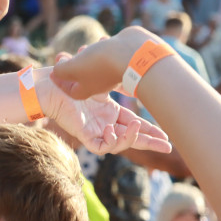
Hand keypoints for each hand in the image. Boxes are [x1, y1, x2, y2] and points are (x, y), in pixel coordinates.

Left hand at [36, 66, 170, 154]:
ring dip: (129, 137)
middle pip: (131, 138)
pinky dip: (110, 142)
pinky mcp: (83, 137)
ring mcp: (94, 132)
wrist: (52, 83)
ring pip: (118, 144)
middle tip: (167, 147)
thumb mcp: (105, 79)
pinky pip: (100, 147)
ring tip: (135, 126)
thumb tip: (141, 72)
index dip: (150, 130)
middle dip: (149, 142)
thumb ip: (122, 81)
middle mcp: (104, 124)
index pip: (134, 125)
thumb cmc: (73, 78)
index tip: (166, 135)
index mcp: (110, 113)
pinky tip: (113, 131)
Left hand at [49, 26, 153, 99]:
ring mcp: (112, 71)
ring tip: (84, 47)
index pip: (69, 89)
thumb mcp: (72, 68)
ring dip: (88, 53)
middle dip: (74, 64)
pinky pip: (110, 54)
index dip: (59, 81)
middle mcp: (100, 83)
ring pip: (96, 63)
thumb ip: (61, 70)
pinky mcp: (123, 59)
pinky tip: (103, 40)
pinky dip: (104, 46)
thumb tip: (59, 67)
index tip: (52, 71)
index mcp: (86, 90)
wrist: (134, 53)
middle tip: (67, 54)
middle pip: (82, 76)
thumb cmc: (100, 63)